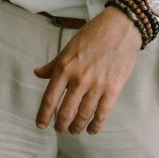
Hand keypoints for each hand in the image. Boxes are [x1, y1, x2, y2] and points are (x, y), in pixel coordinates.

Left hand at [33, 6, 141, 134]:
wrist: (121, 27)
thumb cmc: (93, 35)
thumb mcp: (68, 48)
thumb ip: (53, 65)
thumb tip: (37, 73)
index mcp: (64, 68)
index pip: (49, 99)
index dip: (43, 116)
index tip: (40, 125)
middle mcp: (79, 79)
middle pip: (65, 112)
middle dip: (60, 125)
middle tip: (60, 129)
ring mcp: (96, 85)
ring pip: (83, 116)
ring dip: (76, 127)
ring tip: (74, 130)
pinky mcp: (113, 89)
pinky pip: (102, 113)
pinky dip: (95, 125)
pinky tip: (91, 130)